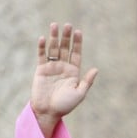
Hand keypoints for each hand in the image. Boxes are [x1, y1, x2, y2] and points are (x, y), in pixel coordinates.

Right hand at [30, 22, 97, 137]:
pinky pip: (42, 56)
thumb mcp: (79, 94)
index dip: (77, 43)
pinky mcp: (41, 69)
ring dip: (54, 37)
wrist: (48, 112)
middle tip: (68, 25)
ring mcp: (52, 67)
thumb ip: (87, 81)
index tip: (78, 32)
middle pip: (65, 48)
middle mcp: (63, 67)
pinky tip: (43, 38)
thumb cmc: (65, 105)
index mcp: (74, 72)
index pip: (76, 54)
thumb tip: (95, 69)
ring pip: (53, 49)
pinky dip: (42, 47)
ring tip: (55, 25)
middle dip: (66, 37)